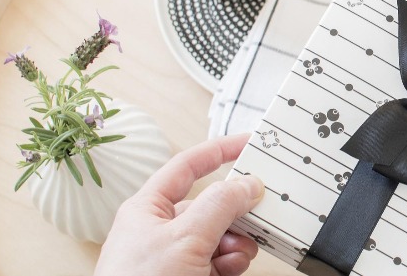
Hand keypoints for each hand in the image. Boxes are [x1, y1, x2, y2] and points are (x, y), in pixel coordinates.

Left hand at [95, 134, 264, 275]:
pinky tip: (230, 269)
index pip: (188, 166)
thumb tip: (247, 184)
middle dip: (236, 212)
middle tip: (258, 210)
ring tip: (235, 254)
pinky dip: (232, 262)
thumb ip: (219, 206)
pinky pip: (222, 260)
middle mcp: (161, 229)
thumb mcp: (184, 238)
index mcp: (148, 208)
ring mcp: (177, 256)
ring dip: (236, 242)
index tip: (251, 143)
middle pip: (212, 204)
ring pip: (222, 234)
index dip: (220, 150)